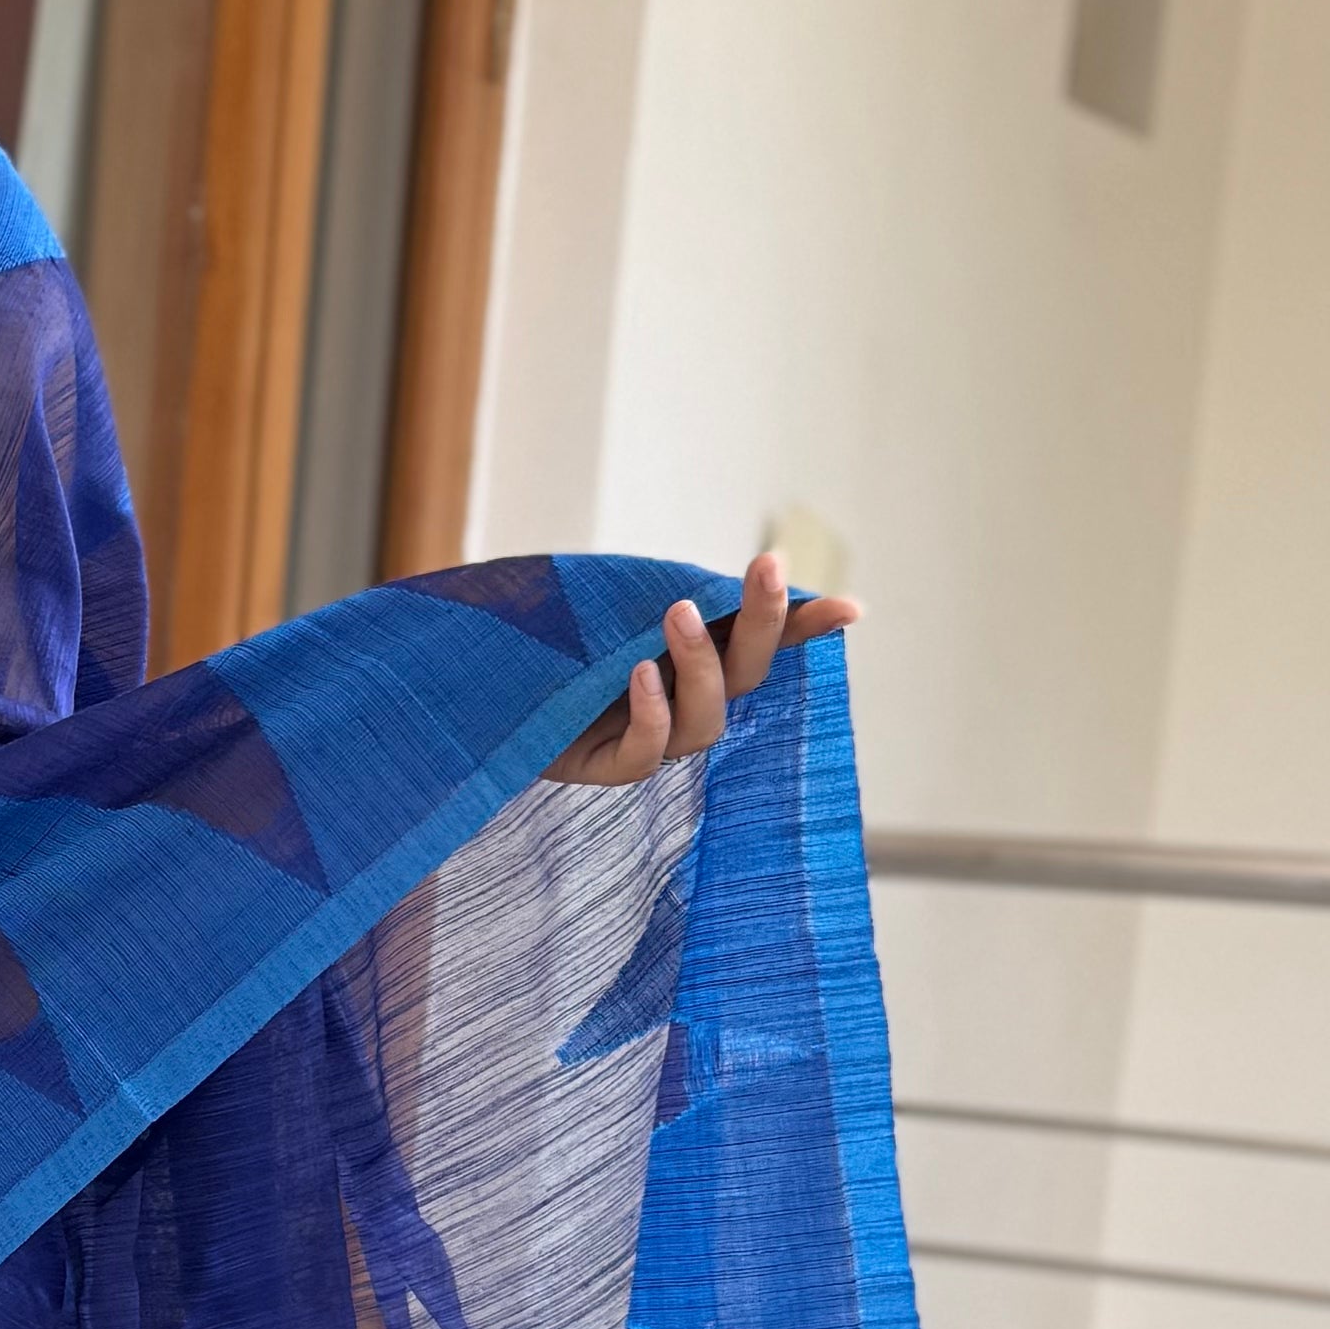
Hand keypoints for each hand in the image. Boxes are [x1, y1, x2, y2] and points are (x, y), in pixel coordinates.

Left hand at [545, 549, 858, 786]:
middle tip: (766, 567)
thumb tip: (701, 563)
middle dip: (764, 622)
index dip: (806, 627)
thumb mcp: (602, 603)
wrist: (476, 690)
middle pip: (747, 676)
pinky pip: (645, 754)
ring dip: (700, 664)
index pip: (765, 644)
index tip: (853, 609)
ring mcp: (650, 737)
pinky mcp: (604, 765)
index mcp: (694, 658)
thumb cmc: (545, 641)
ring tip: (679, 613)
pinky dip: (650, 714)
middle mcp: (684, 702)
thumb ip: (654, 587)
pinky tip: (641, 674)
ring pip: (704, 720)